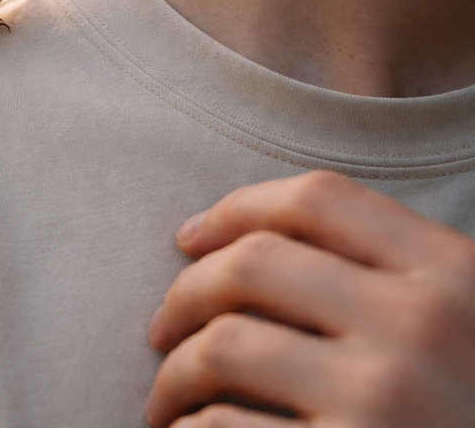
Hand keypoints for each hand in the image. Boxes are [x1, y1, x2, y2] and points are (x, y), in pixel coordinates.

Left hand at [145, 170, 474, 426]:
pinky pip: (223, 427)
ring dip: (174, 373)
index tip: (188, 238)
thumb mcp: (460, 325)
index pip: (317, 200)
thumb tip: (241, 246)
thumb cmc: (464, 404)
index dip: (235, 210)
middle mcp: (421, 326)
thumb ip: (387, 279)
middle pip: (253, 263)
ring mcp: (383, 398)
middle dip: (184, 293)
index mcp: (454, 273)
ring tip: (166, 396)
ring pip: (223, 345)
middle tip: (161, 328)